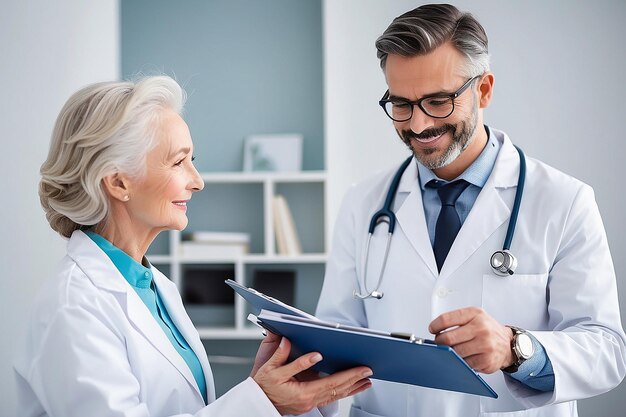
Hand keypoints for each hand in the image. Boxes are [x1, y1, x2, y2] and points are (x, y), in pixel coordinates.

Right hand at [253, 336, 372, 414]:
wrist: (256, 400)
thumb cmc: (262, 386)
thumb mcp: (272, 370)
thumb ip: (293, 362)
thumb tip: (313, 355)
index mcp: (303, 393)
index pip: (333, 383)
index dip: (350, 376)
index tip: (362, 370)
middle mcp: (309, 400)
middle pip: (338, 390)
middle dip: (355, 381)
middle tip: (369, 372)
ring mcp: (309, 403)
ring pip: (336, 395)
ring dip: (352, 388)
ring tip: (366, 382)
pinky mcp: (308, 402)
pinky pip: (330, 398)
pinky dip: (342, 392)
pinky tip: (348, 388)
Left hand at [428, 307, 513, 373]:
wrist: (508, 344)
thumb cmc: (487, 329)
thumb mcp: (475, 316)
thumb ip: (456, 319)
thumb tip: (435, 330)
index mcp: (475, 314)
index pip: (446, 319)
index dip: (435, 325)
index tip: (432, 329)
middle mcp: (481, 328)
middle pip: (448, 338)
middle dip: (439, 342)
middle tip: (439, 342)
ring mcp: (485, 345)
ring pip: (455, 353)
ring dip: (449, 353)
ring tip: (452, 350)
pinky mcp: (486, 361)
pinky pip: (465, 364)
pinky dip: (461, 362)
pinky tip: (464, 356)